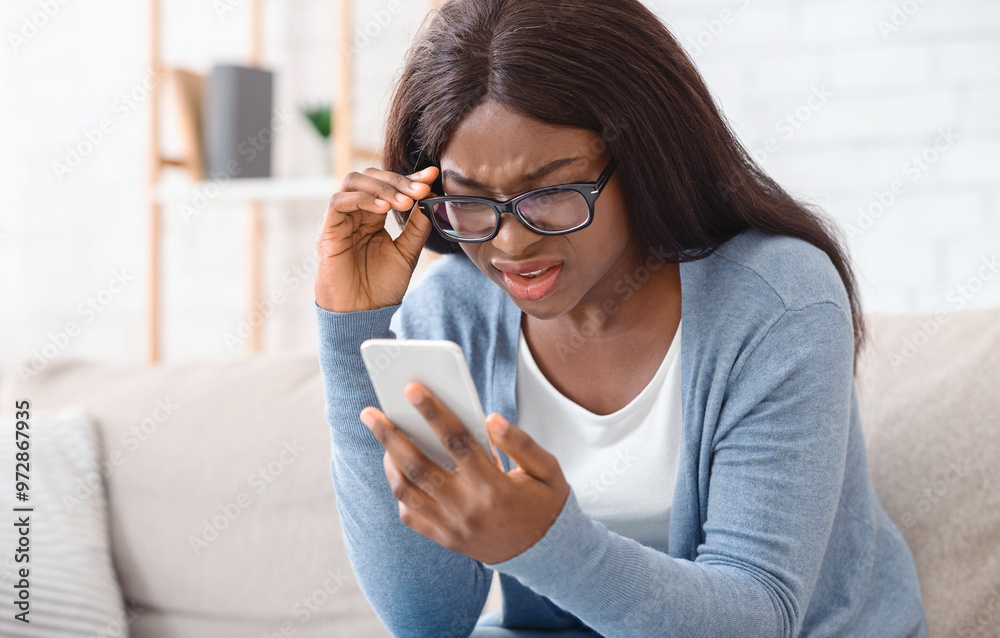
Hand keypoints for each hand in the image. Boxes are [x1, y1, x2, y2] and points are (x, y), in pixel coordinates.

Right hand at [314, 166, 439, 312]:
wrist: (361, 314)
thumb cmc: (380, 287)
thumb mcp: (406, 253)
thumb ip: (417, 227)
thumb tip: (430, 200)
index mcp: (373, 216)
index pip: (389, 186)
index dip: (410, 178)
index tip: (432, 176)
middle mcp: (355, 213)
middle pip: (371, 177)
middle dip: (398, 181)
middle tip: (420, 190)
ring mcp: (341, 220)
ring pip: (354, 183)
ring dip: (381, 187)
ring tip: (404, 202)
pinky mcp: (328, 230)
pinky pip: (339, 202)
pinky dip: (361, 199)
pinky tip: (382, 207)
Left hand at [359, 382, 570, 564]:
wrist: (546, 554)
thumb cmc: (545, 503)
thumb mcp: (547, 470)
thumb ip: (521, 442)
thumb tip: (490, 418)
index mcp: (494, 486)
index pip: (457, 442)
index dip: (433, 412)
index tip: (411, 389)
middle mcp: (467, 507)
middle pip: (418, 466)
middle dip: (390, 435)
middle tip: (370, 413)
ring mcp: (452, 527)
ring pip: (406, 491)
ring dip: (389, 461)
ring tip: (384, 437)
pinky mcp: (445, 539)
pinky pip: (410, 515)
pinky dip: (400, 491)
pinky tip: (399, 470)